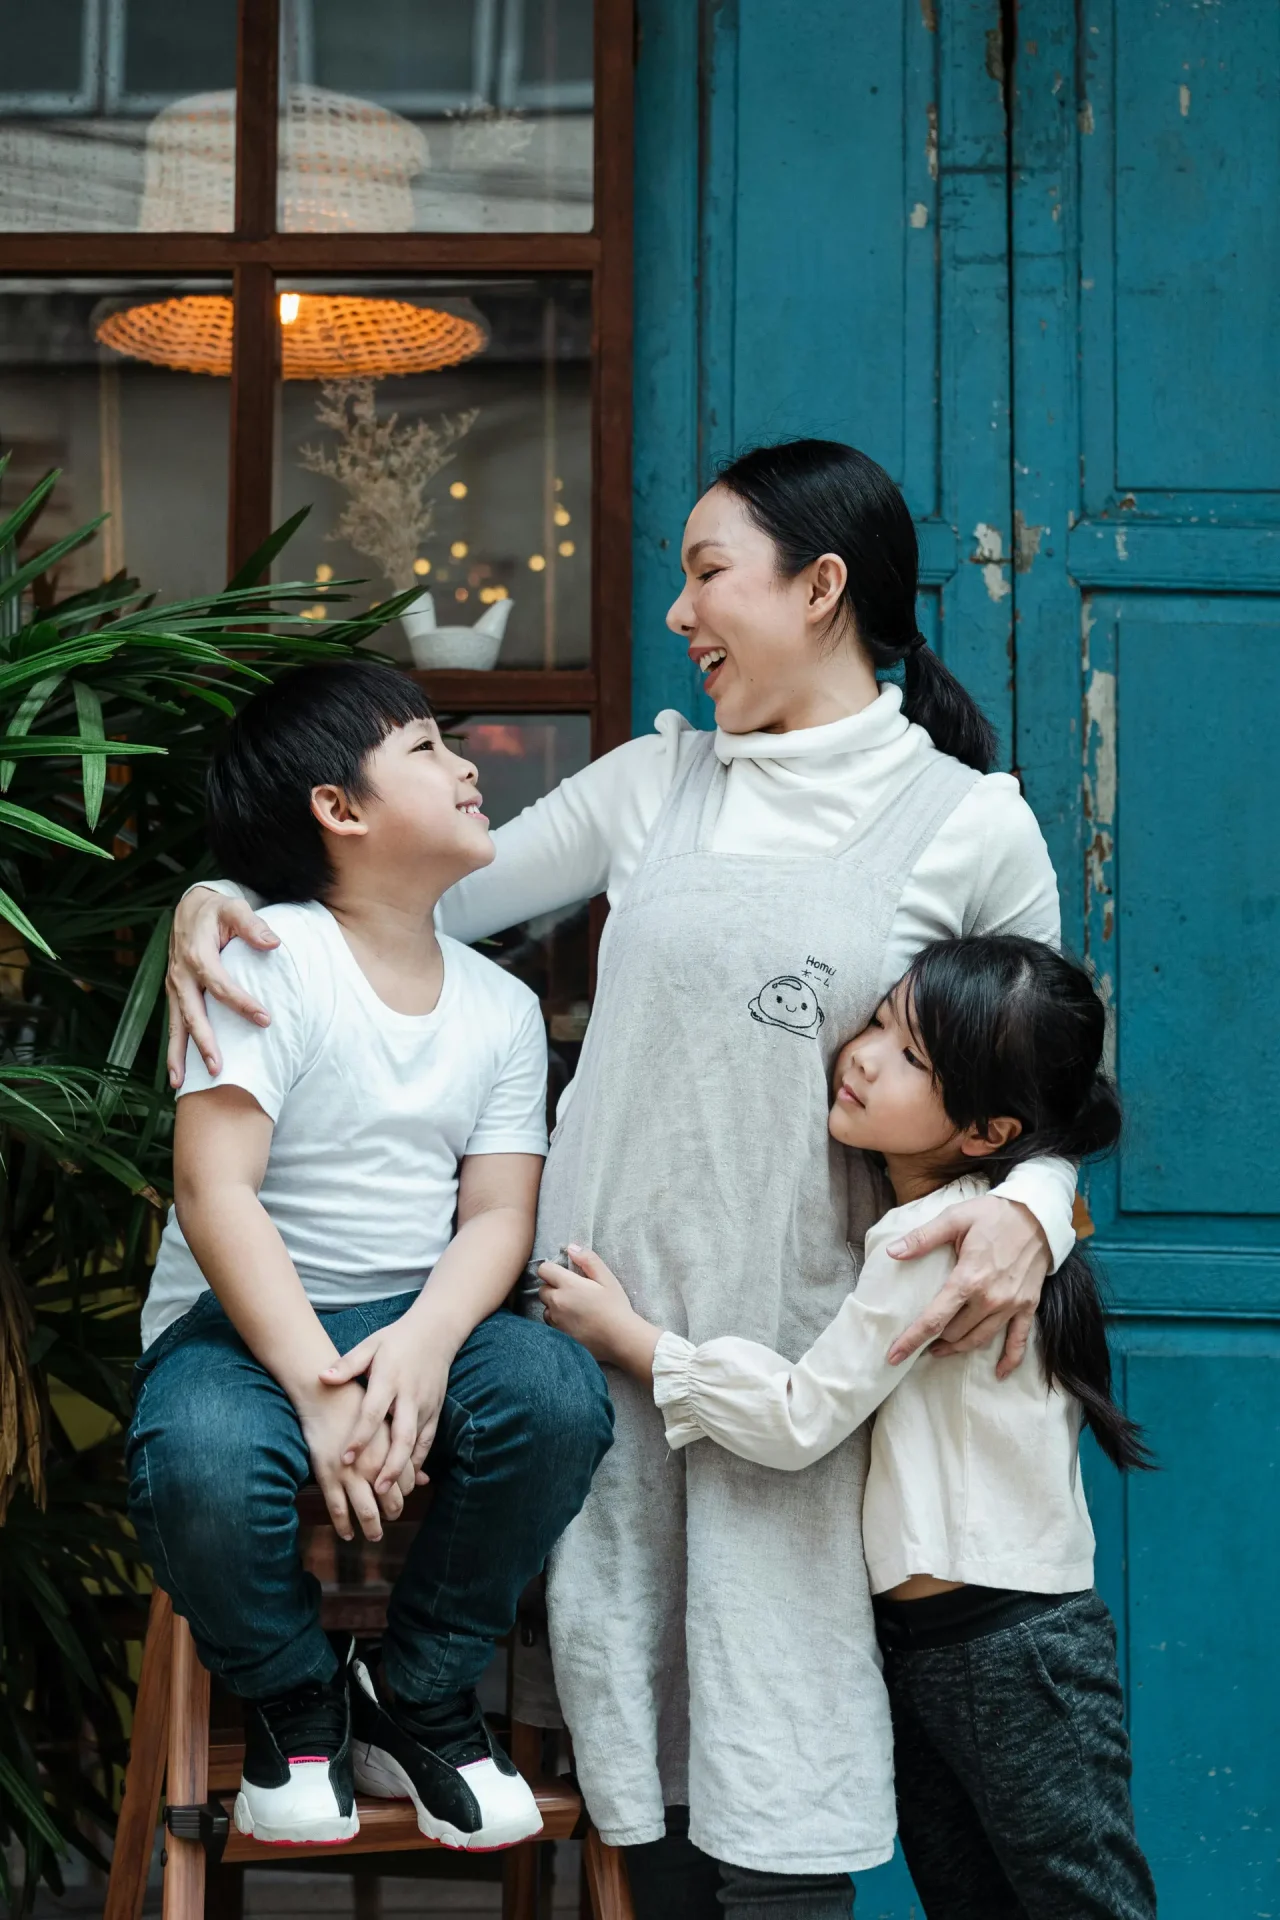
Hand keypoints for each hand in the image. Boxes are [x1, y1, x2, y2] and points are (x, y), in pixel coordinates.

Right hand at [166, 887, 279, 1087]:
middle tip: (219, 1068)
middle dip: (204, 1042)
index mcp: (197, 956)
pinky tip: (178, 1075)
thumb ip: (252, 925)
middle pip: (192, 1013)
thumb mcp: (235, 909)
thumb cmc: (217, 910)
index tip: (265, 1020)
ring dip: (179, 1056)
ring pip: (175, 1025)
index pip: (221, 986)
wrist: (190, 907)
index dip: (242, 1004)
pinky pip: (173, 1024)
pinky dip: (174, 1049)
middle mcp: (181, 975)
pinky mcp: (175, 994)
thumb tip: (273, 943)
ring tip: (181, 1085)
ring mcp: (174, 987)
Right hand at [296, 1383, 416, 1542]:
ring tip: (375, 1535)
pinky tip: (348, 1534)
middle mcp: (374, 1464)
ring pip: (367, 1511)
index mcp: (391, 1448)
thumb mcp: (388, 1424)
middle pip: (391, 1501)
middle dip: (393, 1513)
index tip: (401, 1497)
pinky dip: (344, 1526)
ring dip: (373, 1528)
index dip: (406, 1493)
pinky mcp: (327, 1476)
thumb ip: (405, 1453)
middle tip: (392, 1518)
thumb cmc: (358, 1406)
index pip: (407, 1483)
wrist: (325, 1394)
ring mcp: (349, 1473)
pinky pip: (338, 1509)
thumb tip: (424, 1480)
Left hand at [320, 1319, 452, 1496]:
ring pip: (417, 1443)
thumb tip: (321, 1376)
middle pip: (402, 1435)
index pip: (373, 1412)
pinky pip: (428, 1440)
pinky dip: (419, 1460)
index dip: (360, 1437)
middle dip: (390, 1464)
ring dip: (405, 1468)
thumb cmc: (395, 1340)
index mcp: (390, 1379)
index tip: (345, 1459)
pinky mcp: (436, 1410)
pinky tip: (408, 1478)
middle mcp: (410, 1395)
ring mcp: (426, 1405)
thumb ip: (347, 1364)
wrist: (435, 1332)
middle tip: (376, 1489)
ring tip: (391, 1493)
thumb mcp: (370, 1346)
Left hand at [539, 1246, 659, 1378]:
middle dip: (553, 1287)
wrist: (620, 1339)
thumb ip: (588, 1260)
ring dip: (554, 1305)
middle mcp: (556, 1302)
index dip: (553, 1269)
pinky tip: (574, 1322)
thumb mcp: (607, 1278)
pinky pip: (550, 1323)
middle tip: (573, 1292)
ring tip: (574, 1308)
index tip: (564, 1273)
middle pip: (543, 1289)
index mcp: (567, 1285)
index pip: (544, 1269)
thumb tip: (571, 1248)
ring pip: (546, 1307)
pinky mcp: (558, 1335)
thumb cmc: (615, 1306)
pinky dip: (558, 1320)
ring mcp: (556, 1320)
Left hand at [885, 1197, 1050, 1377]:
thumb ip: (922, 1238)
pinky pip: (1019, 1340)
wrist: (1038, 1214)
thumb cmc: (993, 1214)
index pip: (934, 1319)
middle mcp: (990, 1298)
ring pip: (980, 1339)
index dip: (912, 1339)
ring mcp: (1011, 1305)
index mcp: (968, 1279)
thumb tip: (893, 1252)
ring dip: (959, 1348)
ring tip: (941, 1350)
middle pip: (955, 1332)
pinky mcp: (1028, 1306)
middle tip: (919, 1341)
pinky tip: (1000, 1374)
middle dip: (934, 1340)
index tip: (894, 1356)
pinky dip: (1010, 1360)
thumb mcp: (954, 1218)